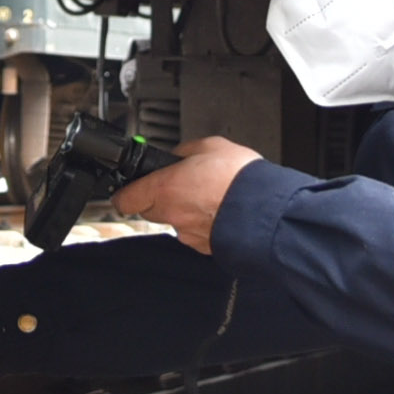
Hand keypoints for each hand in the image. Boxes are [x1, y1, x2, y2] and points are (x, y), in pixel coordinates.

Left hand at [112, 135, 259, 253]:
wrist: (269, 210)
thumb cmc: (241, 178)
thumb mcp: (210, 146)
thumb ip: (185, 151)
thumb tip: (177, 155)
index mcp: (164, 188)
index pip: (124, 198)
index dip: (125, 192)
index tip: (130, 186)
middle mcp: (172, 215)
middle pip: (148, 210)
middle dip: (158, 197)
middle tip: (178, 183)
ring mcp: (188, 233)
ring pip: (174, 221)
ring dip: (184, 209)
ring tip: (208, 194)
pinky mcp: (205, 247)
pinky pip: (195, 232)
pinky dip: (202, 222)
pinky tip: (219, 209)